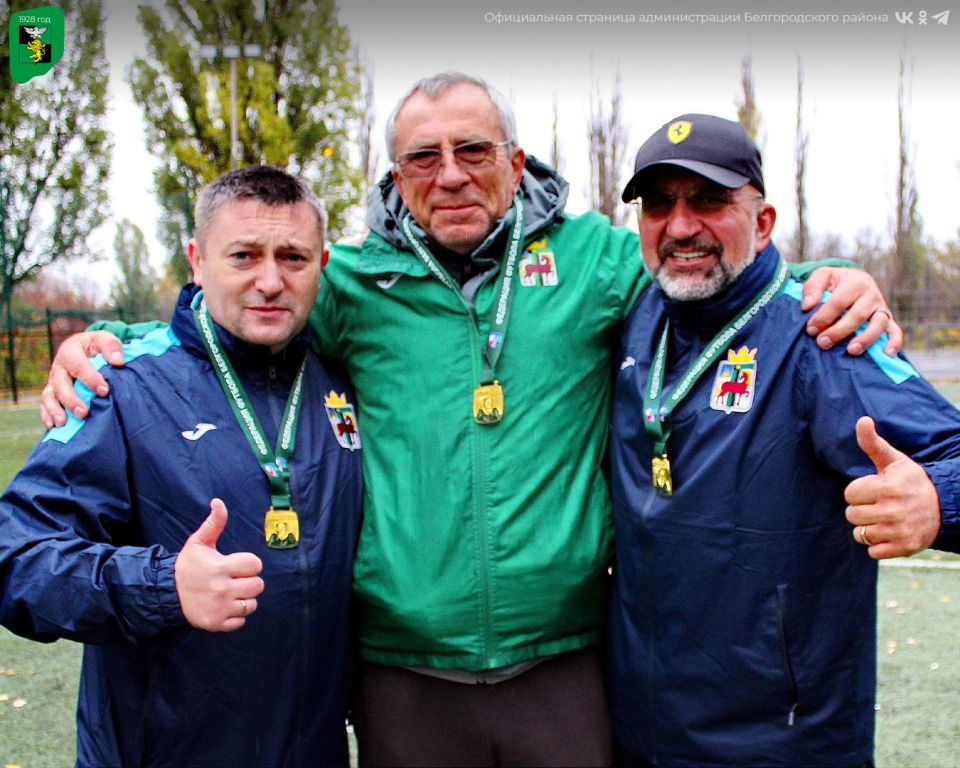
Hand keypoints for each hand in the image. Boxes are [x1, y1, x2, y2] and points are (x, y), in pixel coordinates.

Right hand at [40, 331, 125, 428]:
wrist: (86, 349)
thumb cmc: (97, 346)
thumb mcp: (105, 339)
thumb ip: (112, 347)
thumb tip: (118, 362)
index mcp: (70, 351)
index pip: (78, 366)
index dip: (90, 379)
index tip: (104, 391)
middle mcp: (59, 367)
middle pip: (60, 384)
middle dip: (71, 400)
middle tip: (83, 413)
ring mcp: (53, 380)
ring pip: (49, 396)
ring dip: (55, 410)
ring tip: (63, 422)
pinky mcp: (51, 392)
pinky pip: (44, 404)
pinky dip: (46, 415)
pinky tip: (53, 425)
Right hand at [174, 499, 264, 631]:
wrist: (166, 594)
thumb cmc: (187, 566)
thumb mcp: (198, 542)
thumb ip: (214, 523)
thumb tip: (218, 501)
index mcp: (220, 567)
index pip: (255, 565)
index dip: (249, 563)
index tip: (237, 565)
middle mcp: (222, 589)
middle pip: (258, 585)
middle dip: (248, 581)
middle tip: (234, 579)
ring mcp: (220, 608)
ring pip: (252, 604)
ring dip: (244, 598)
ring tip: (230, 593)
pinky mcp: (217, 623)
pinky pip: (241, 621)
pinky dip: (236, 615)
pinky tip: (224, 606)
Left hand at [801, 267, 902, 355]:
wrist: (856, 280)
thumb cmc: (836, 282)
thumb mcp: (823, 276)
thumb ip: (812, 286)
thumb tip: (807, 305)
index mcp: (855, 282)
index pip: (839, 301)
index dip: (824, 316)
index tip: (810, 329)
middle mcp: (871, 295)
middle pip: (858, 315)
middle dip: (839, 331)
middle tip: (822, 342)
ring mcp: (881, 308)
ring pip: (878, 324)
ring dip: (865, 338)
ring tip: (851, 351)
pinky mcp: (888, 320)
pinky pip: (895, 331)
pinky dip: (894, 342)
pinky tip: (886, 354)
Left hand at [844, 417, 939, 558]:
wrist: (945, 507)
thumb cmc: (912, 481)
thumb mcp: (895, 460)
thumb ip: (873, 443)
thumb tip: (862, 420)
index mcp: (888, 487)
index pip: (849, 494)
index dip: (859, 492)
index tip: (874, 489)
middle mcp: (893, 510)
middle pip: (852, 515)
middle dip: (861, 509)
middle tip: (878, 505)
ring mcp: (899, 531)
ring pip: (860, 534)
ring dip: (868, 528)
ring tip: (883, 519)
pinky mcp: (904, 548)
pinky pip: (872, 551)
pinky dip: (877, 545)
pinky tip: (890, 533)